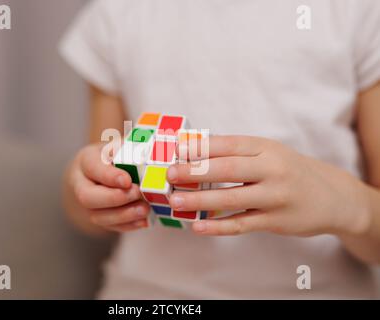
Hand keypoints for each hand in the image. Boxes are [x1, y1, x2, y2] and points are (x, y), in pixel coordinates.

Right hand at [65, 143, 149, 232]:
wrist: (99, 174)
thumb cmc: (112, 156)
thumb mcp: (117, 145)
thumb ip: (128, 147)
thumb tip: (144, 150)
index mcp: (85, 161)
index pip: (92, 168)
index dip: (109, 176)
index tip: (127, 180)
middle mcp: (81, 184)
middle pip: (87, 197)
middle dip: (114, 198)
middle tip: (137, 193)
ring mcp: (87, 205)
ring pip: (98, 216)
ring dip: (123, 215)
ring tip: (144, 209)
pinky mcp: (98, 219)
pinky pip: (110, 227)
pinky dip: (127, 226)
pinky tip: (143, 221)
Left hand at [167, 136, 371, 236]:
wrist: (332, 196)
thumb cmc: (290, 170)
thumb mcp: (269, 153)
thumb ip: (238, 152)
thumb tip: (193, 150)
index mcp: (266, 148)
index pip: (229, 144)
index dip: (201, 147)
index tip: (176, 150)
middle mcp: (272, 169)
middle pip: (229, 169)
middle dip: (196, 171)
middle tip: (170, 174)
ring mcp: (275, 196)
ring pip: (232, 199)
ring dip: (200, 200)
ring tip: (176, 201)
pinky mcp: (275, 221)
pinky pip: (242, 224)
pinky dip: (218, 227)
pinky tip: (198, 227)